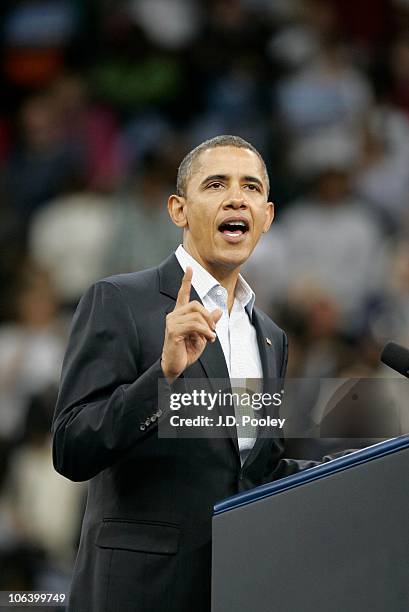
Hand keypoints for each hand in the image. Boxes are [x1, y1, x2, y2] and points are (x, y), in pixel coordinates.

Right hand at [161, 266, 221, 382]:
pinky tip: (207, 339)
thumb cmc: (186, 352)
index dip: (186, 281)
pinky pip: (194, 325)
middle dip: (208, 317)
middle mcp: (174, 315)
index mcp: (180, 315)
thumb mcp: (203, 335)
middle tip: (213, 331)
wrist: (175, 366)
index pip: (183, 294)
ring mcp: (172, 322)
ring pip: (196, 315)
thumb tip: (218, 310)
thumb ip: (209, 322)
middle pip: (196, 305)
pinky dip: (205, 331)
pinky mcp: (173, 330)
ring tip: (210, 338)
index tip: (189, 268)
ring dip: (208, 327)